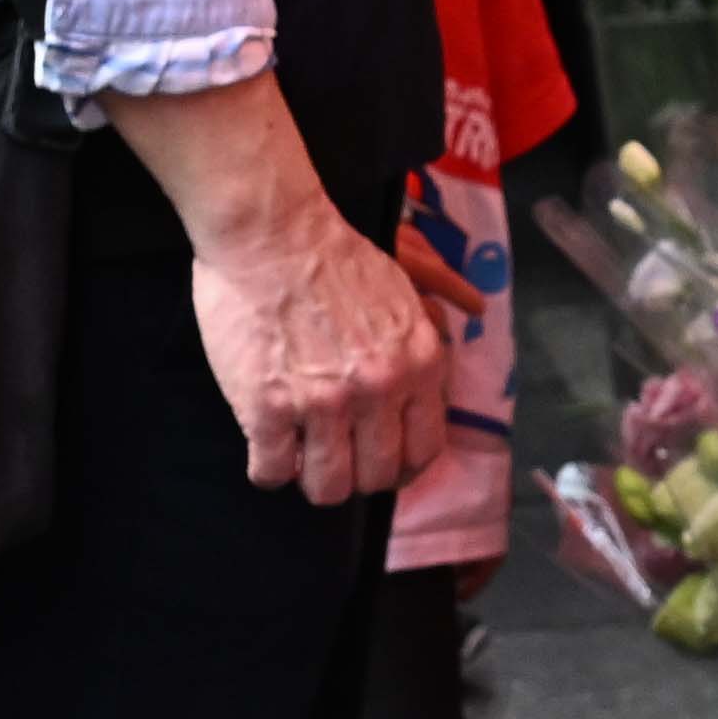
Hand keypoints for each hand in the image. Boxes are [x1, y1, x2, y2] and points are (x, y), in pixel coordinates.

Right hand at [115, 68, 445, 498]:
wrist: (273, 231)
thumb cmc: (333, 256)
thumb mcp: (406, 291)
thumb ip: (425, 336)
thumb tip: (453, 351)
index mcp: (420, 364)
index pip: (425, 449)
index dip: (401, 467)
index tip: (382, 464)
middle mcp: (380, 390)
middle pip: (376, 477)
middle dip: (355, 478)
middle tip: (334, 462)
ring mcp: (323, 404)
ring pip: (326, 486)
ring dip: (311, 481)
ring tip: (298, 462)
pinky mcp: (267, 408)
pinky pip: (271, 471)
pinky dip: (267, 470)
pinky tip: (265, 451)